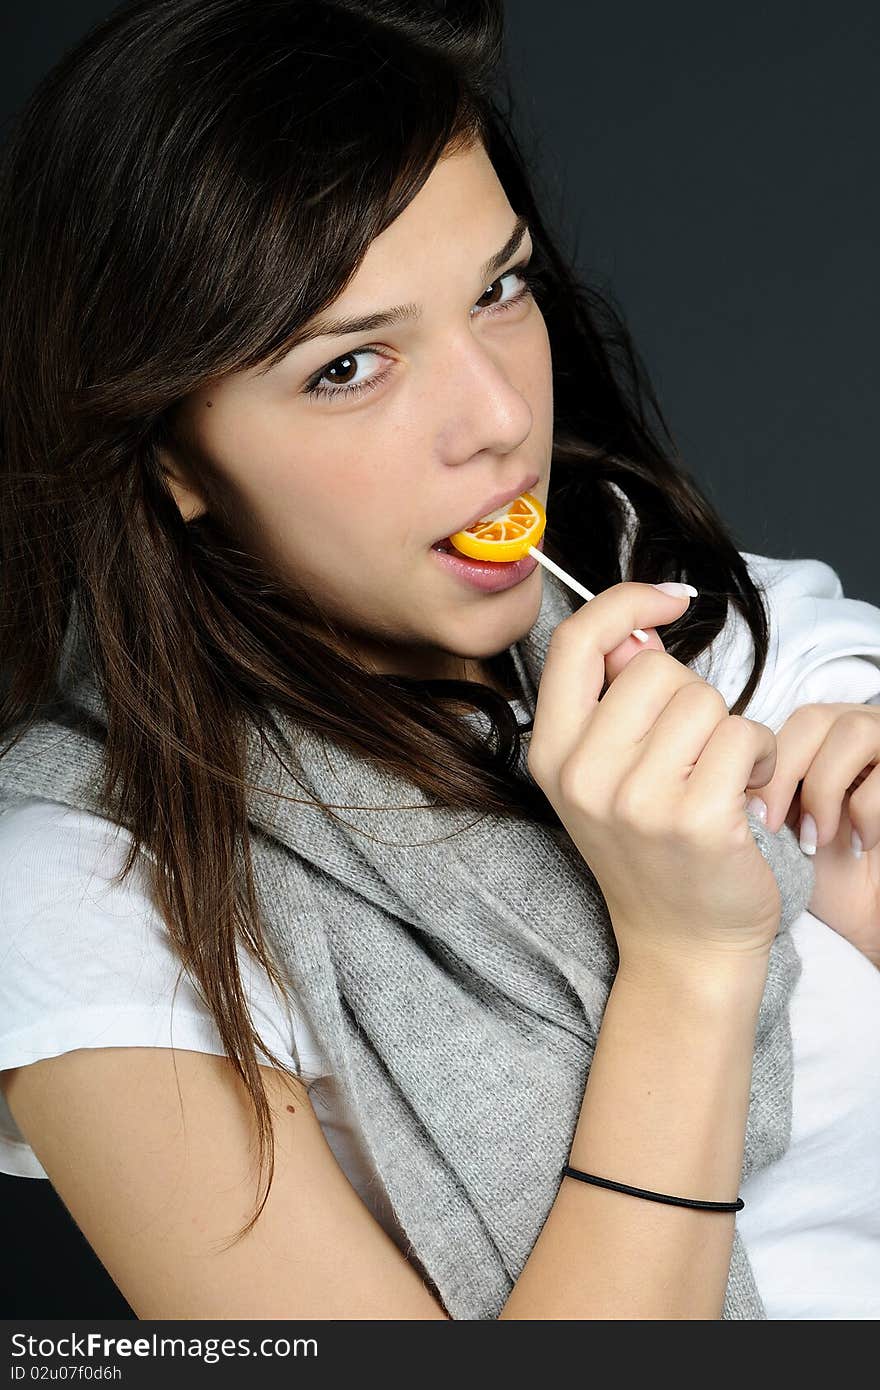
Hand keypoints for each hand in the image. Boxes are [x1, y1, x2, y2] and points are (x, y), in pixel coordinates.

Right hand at [528, 582, 782, 977]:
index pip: (576, 643)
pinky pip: (744, 736)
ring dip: (730, 731)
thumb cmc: (651, 847)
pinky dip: (762, 758)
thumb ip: (613, 700)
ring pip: (705, 701)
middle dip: (691, 699)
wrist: (681, 941)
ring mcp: (635, 800)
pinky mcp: (694, 819)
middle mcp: (582, 775)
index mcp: (550, 753)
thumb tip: (639, 634)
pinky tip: (748, 795)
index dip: (625, 602)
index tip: (671, 600)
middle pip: (656, 670)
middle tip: (690, 754)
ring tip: (720, 778)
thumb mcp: (606, 773)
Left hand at [752, 702, 879, 968]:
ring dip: (824, 790)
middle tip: (768, 827)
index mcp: (809, 738)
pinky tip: (857, 845)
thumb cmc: (810, 871)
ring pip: (853, 732)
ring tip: (813, 840)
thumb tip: (703, 762)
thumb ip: (741, 783)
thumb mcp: (763, 820)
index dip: (753, 756)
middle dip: (785, 774)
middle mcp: (849, 731)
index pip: (772, 716)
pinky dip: (866, 813)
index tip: (739, 810)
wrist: (858, 910)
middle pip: (812, 718)